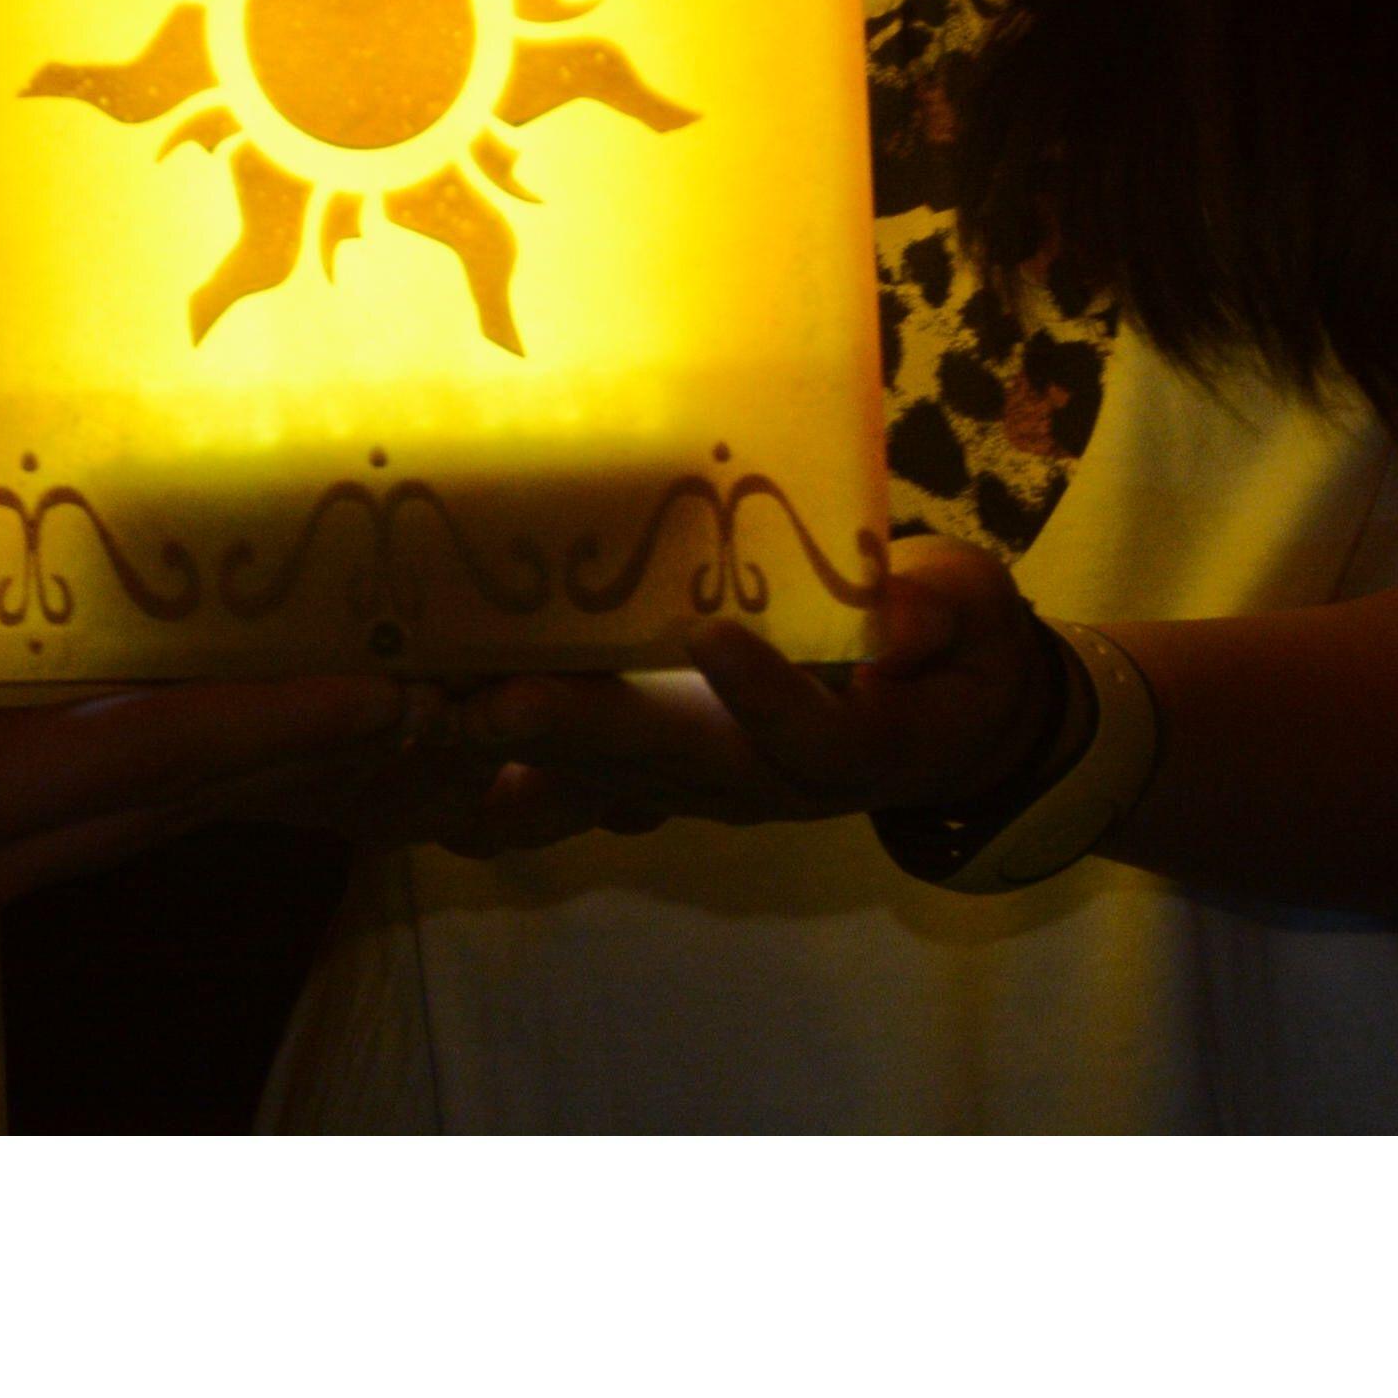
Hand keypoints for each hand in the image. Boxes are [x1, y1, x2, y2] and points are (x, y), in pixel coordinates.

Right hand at [0, 531, 423, 936]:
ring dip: (237, 773)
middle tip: (420, 700)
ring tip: (350, 713)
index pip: (135, 760)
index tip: (383, 692)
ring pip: (128, 825)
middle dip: (290, 755)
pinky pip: (78, 823)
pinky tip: (211, 732)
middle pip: (159, 806)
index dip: (265, 723)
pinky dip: (160, 780)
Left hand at [389, 533, 1075, 858]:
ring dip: (512, 745)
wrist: (941, 727)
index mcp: (857, 743)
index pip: (810, 734)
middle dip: (577, 730)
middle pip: (667, 763)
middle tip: (488, 698)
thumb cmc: (961, 650)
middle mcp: (763, 781)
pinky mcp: (659, 767)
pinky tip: (421, 719)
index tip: (715, 631)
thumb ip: (946, 615)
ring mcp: (703, 783)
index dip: (763, 691)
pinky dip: (500, 751)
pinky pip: (575, 772)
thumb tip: (910, 615)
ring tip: (423, 707)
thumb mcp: (976, 618)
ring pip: (601, 774)